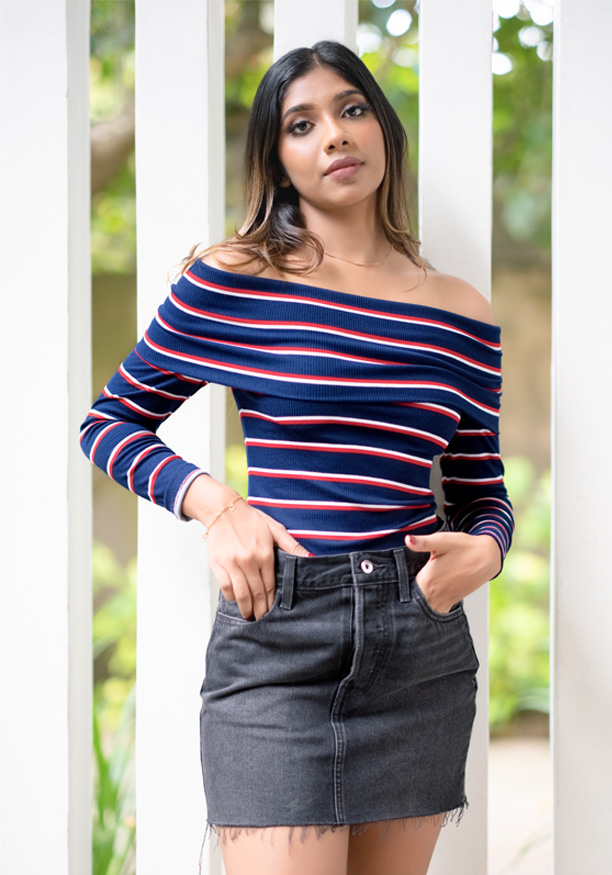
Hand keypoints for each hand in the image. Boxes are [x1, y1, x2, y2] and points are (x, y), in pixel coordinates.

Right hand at [206, 499, 308, 619]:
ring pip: (241, 594)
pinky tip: (236, 600)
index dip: (271, 602)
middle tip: (261, 620)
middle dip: (259, 610)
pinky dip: (231, 596)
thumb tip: (309, 557)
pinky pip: (226, 587)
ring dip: (246, 608)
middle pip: (256, 593)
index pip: (270, 586)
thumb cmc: (250, 519)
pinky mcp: (218, 564)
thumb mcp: (275, 529)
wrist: (223, 510)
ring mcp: (232, 564)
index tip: (272, 611)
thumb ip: (291, 545)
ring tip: (249, 616)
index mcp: (265, 554)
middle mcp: (248, 561)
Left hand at [405, 531, 501, 613]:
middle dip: (407, 605)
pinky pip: (438, 611)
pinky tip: (428, 602)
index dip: (399, 595)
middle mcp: (436, 593)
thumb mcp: (441, 540)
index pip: (407, 594)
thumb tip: (407, 539)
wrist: (488, 556)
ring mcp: (445, 599)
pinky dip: (432, 610)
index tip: (391, 594)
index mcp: (428, 580)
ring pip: (427, 611)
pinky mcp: (453, 600)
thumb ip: (422, 542)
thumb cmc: (464, 547)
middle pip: (415, 606)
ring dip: (419, 609)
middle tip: (399, 601)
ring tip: (411, 603)